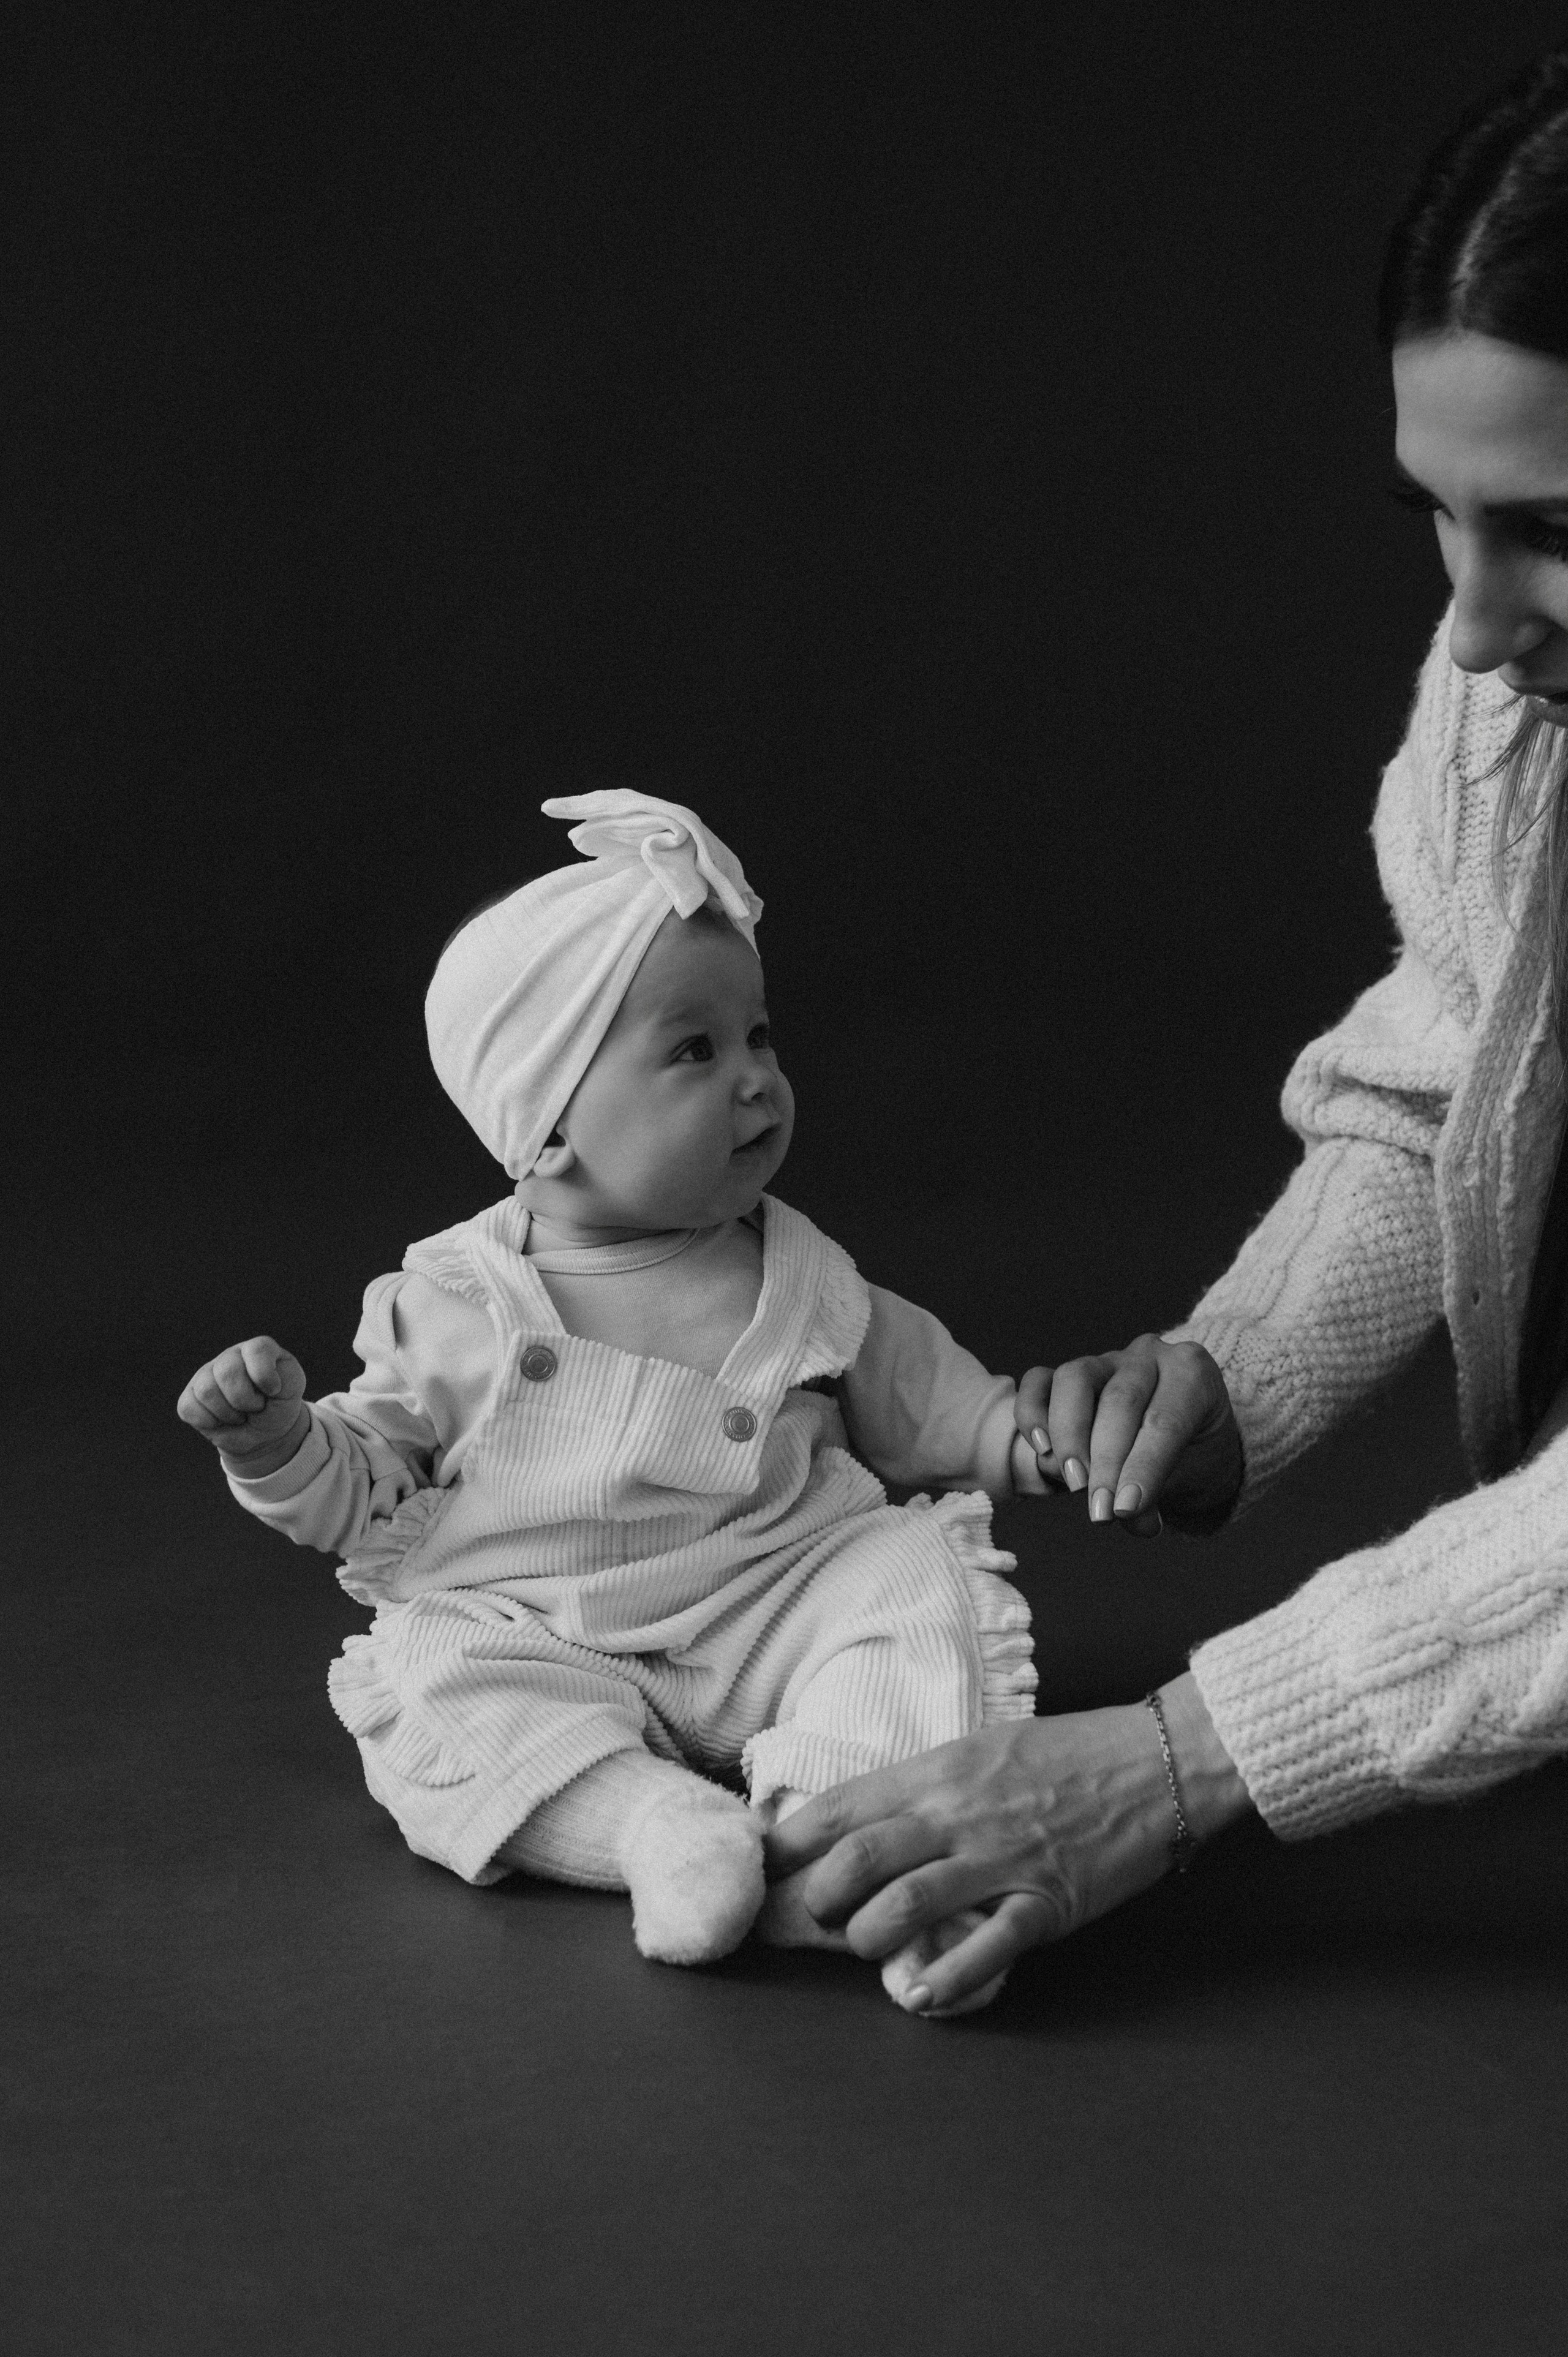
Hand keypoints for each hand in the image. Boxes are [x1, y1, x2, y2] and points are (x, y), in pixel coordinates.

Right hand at [177, 1336, 308, 1470]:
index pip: (257, 1349)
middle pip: (227, 1372)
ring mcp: (206, 1375)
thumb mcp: (293, 1390)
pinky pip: (189, 1408)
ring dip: (229, 1414)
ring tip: (240, 1415)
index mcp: (257, 1350)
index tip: (273, 1391)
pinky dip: (209, 1422)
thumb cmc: (278, 1406)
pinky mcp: (189, 1397)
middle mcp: (229, 1357)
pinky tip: (221, 1420)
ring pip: (206, 1391)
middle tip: (255, 1407)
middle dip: (245, 1400)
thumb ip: (287, 1376)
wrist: (264, 1433)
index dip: (264, 1376)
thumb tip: (260, 1382)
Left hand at [764, 1674, 1251, 2012]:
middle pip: (857, 1861)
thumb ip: (923, 1788)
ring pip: (904, 1907)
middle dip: (818, 1900)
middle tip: (814, 1918)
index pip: (841, 1808)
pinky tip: (920, 1998)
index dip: (789, 1845)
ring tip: (867, 1952)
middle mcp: (958, 1815)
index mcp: (938, 1771)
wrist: (1155, 1761)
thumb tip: (861, 1822)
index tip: (762, 1869)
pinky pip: (983, 1949)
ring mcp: (1001, 1860)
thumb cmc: (1064, 1754)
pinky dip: (944, 1982)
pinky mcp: (1045, 1903)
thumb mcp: (980, 1750)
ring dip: (869, 1941)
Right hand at [1015, 1336, 1241, 1533]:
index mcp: (1192, 1374)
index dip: (1142, 1468)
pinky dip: (1033, 1413)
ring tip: (1075, 1483)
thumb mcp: (1190, 1478)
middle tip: (1099, 1513)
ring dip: (1070, 1436)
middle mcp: (1149, 1356)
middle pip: (1120, 1399)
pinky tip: (1041, 1449)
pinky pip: (1039, 1381)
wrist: (1186, 1441)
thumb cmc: (1192, 1457)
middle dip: (1106, 1462)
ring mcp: (1106, 1359)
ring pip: (1075, 1378)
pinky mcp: (1068, 1372)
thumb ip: (1157, 1493)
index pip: (1164, 1420)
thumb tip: (1121, 1512)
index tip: (1124, 1510)